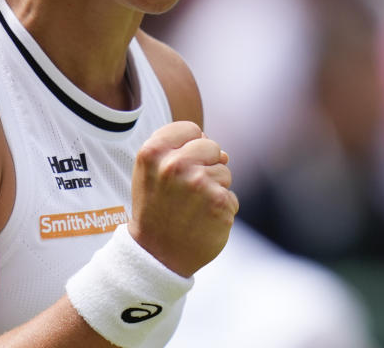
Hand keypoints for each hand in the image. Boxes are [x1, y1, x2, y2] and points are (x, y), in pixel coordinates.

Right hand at [128, 121, 237, 276]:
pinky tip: (203, 221)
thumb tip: (225, 154)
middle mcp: (175, 164)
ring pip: (224, 172)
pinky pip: (231, 196)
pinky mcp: (219, 202)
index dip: (189, 147)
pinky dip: (222, 210)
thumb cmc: (156, 210)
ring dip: (214, 189)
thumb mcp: (152, 173)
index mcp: (153, 152)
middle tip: (186, 192)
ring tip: (192, 209)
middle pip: (212, 146)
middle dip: (206, 166)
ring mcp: (198, 183)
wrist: (156, 256)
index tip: (178, 167)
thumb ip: (180, 151)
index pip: (191, 129)